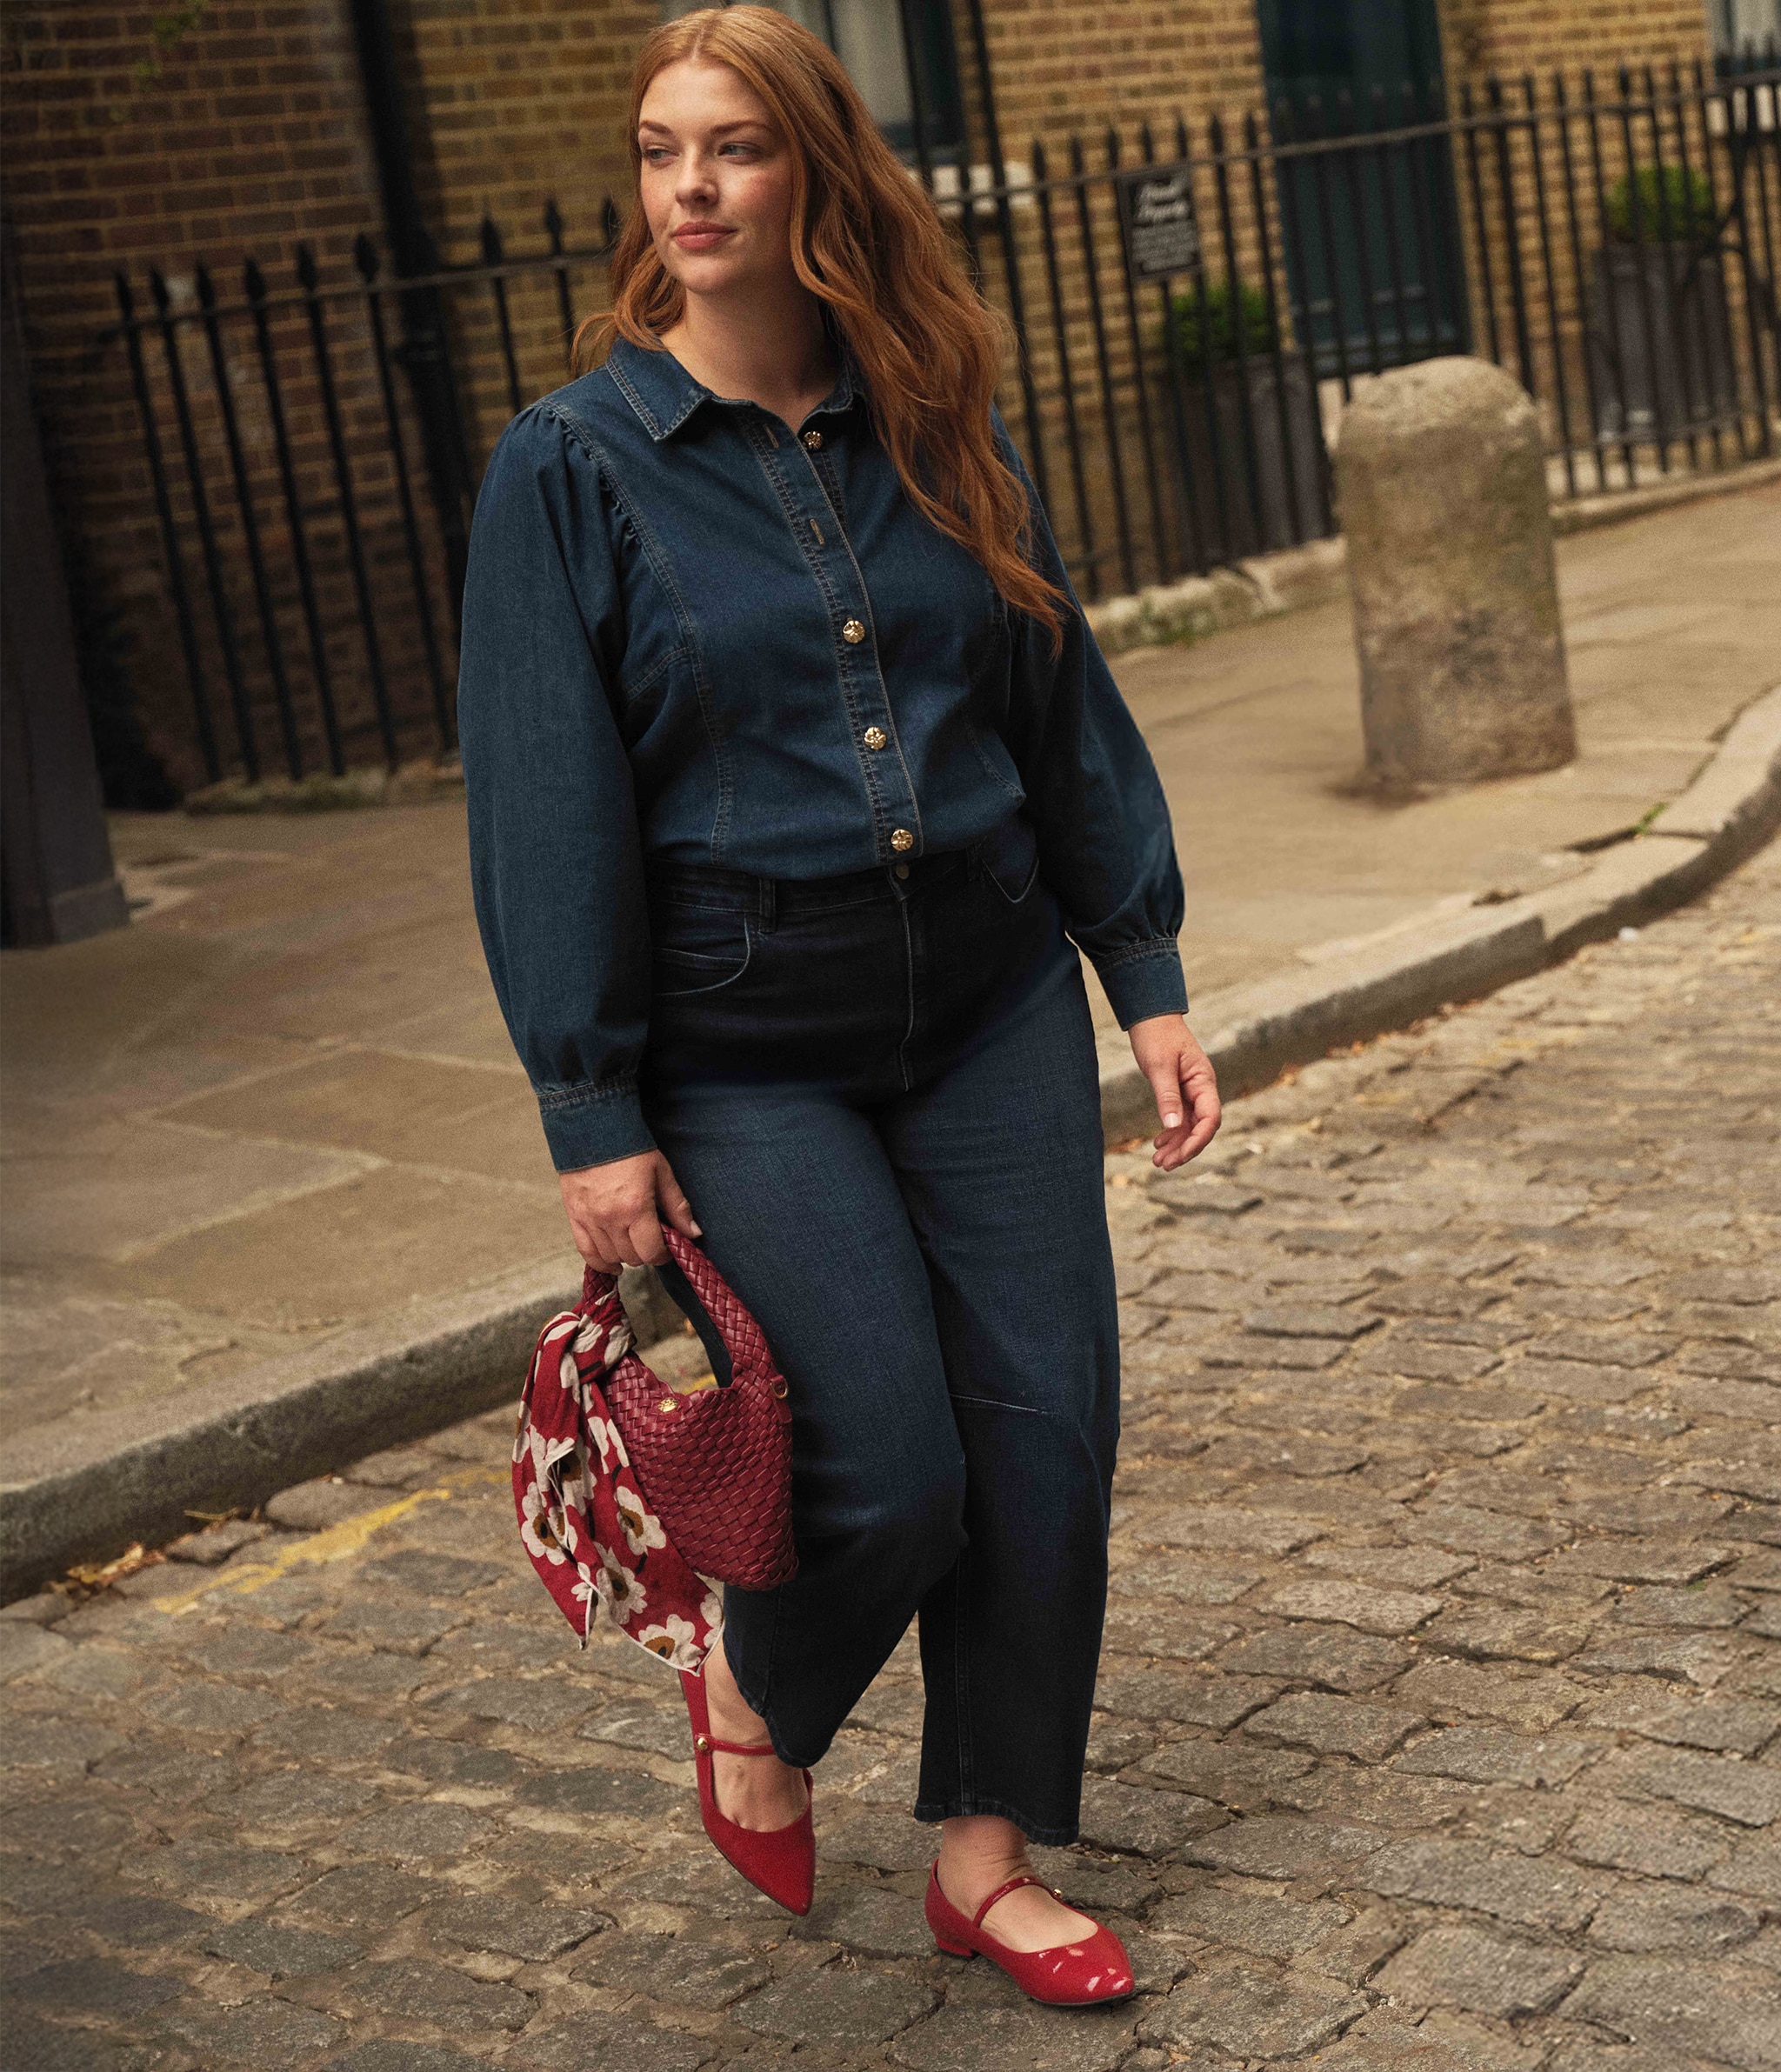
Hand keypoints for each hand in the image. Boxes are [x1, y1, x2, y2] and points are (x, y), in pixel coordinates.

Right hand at [558, 1150, 700, 1272]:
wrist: (593, 1129)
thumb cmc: (631, 1149)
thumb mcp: (662, 1173)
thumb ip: (677, 1207)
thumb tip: (693, 1233)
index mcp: (635, 1208)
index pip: (651, 1251)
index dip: (663, 1255)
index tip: (666, 1247)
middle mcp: (611, 1219)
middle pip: (632, 1257)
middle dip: (645, 1253)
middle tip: (650, 1240)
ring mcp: (590, 1220)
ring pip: (610, 1257)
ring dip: (625, 1256)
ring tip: (632, 1244)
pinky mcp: (574, 1216)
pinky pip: (586, 1251)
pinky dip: (599, 1261)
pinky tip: (612, 1262)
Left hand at [1129, 1014, 1220, 1170]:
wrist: (1149, 1016)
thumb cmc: (1156, 1036)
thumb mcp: (1159, 1067)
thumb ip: (1167, 1096)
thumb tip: (1174, 1127)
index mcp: (1204, 1080)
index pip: (1210, 1117)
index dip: (1199, 1139)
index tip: (1181, 1155)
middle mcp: (1202, 1088)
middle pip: (1201, 1126)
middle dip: (1185, 1148)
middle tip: (1164, 1165)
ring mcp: (1192, 1091)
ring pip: (1190, 1125)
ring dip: (1177, 1144)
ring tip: (1158, 1161)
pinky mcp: (1180, 1091)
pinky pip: (1180, 1118)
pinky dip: (1171, 1132)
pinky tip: (1158, 1143)